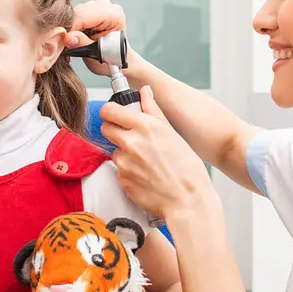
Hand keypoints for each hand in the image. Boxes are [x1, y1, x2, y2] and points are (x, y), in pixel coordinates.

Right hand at [66, 0, 128, 75]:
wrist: (118, 59)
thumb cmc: (112, 58)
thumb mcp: (98, 55)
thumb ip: (83, 44)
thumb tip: (68, 37)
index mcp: (113, 14)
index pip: (83, 16)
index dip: (70, 28)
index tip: (61, 41)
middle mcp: (106, 5)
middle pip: (78, 12)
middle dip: (69, 28)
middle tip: (64, 43)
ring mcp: (98, 4)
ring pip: (74, 12)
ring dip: (70, 27)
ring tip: (72, 41)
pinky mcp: (91, 7)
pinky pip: (75, 14)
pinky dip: (72, 25)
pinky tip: (75, 35)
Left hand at [99, 86, 216, 219]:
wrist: (187, 201)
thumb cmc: (187, 168)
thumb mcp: (172, 133)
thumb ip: (153, 110)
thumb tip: (145, 91)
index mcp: (145, 126)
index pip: (109, 110)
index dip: (111, 112)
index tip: (115, 115)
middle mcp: (131, 142)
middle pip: (105, 128)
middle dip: (114, 131)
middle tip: (128, 137)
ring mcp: (124, 163)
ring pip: (114, 152)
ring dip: (124, 154)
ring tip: (146, 162)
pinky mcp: (122, 180)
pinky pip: (119, 171)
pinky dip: (129, 172)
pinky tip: (146, 176)